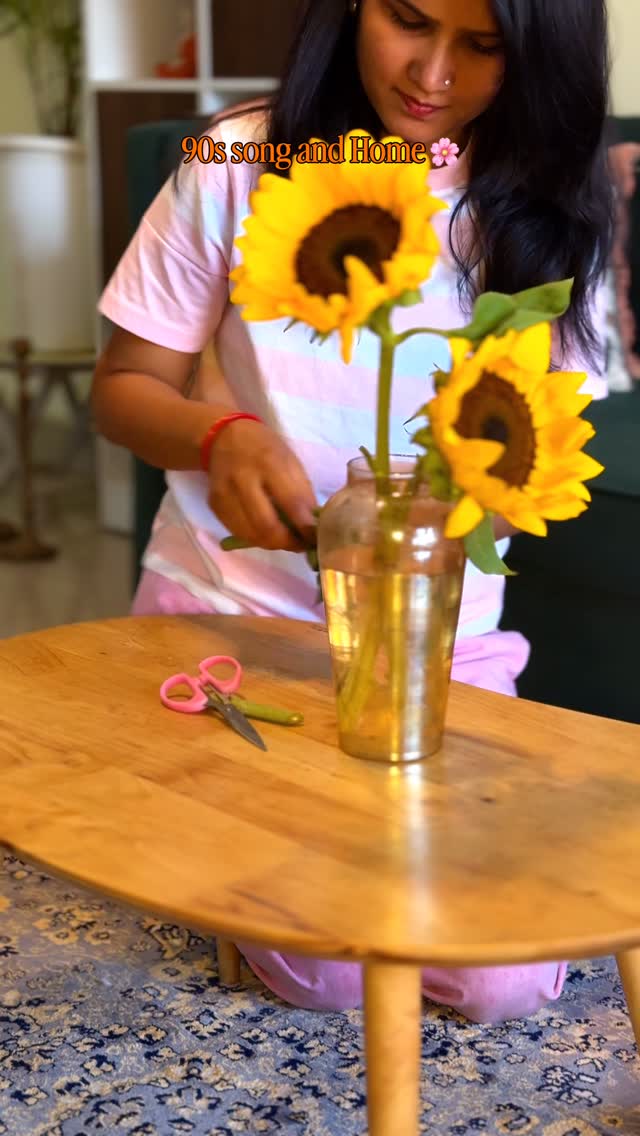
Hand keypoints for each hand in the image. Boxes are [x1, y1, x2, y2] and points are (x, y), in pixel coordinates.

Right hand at [207, 419, 316, 551]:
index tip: (316, 540)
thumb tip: (312, 528)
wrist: (224, 436)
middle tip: (300, 546)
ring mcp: (224, 493)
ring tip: (285, 540)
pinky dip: (255, 537)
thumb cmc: (265, 448)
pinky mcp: (214, 504)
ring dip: (271, 544)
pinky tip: (265, 532)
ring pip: (250, 534)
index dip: (305, 528)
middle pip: (266, 527)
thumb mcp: (291, 461)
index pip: (291, 503)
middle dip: (287, 543)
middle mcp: (243, 478)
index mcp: (269, 462)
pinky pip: (237, 531)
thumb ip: (302, 493)